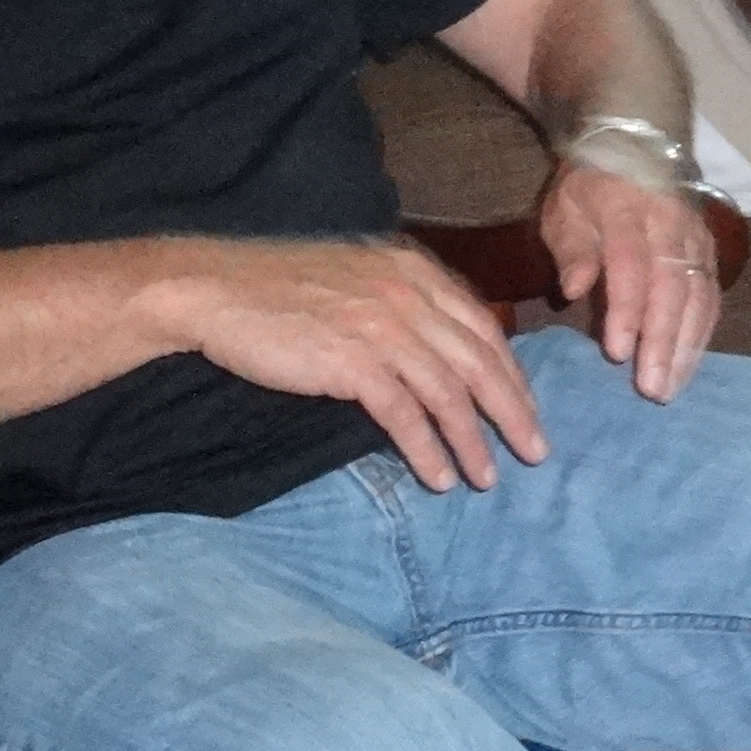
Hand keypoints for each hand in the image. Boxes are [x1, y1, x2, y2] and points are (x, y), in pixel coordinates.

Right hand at [160, 236, 548, 489]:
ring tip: (486, 478)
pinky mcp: (353, 362)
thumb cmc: (280, 290)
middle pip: (482, 363)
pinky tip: (439, 476)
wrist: (215, 289)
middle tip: (535, 453)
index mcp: (415, 272)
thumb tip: (442, 350)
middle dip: (514, 412)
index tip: (526, 410)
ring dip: (474, 442)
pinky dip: (428, 450)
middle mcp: (408, 295)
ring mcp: (382, 327)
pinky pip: (406, 416)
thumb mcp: (357, 279)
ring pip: (450, 394)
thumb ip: (403, 304)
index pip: (484, 328)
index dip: (512, 375)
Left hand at [538, 163, 725, 403]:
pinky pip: (712, 298)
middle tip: (652, 389)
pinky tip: (688, 365)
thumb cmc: (589, 188)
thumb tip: (571, 290)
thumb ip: (570, 250)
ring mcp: (696, 239)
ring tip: (670, 388)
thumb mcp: (564, 209)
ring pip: (699, 297)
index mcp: (625, 211)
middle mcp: (669, 226)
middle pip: (673, 288)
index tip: (617, 353)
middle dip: (663, 342)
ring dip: (686, 347)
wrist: (636, 146)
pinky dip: (702, 335)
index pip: (631, 265)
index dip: (627, 311)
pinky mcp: (711, 252)